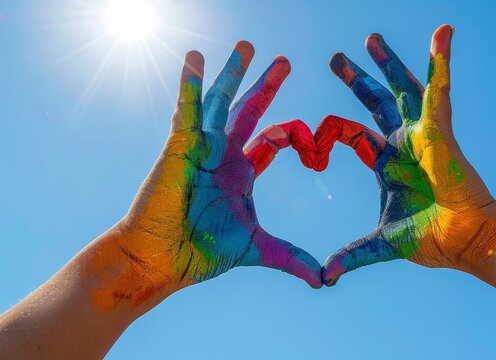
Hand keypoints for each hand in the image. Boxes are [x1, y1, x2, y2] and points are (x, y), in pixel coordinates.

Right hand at [90, 42, 320, 309]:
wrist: (162, 259)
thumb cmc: (200, 250)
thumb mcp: (256, 248)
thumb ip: (291, 257)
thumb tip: (324, 280)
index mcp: (242, 171)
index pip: (273, 138)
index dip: (296, 136)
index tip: (316, 149)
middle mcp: (224, 153)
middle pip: (249, 110)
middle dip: (267, 85)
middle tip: (285, 61)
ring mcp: (202, 147)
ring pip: (220, 101)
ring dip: (232, 72)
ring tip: (246, 45)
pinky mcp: (179, 146)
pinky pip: (187, 110)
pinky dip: (190, 84)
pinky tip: (195, 58)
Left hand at [313, 25, 495, 284]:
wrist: (464, 240)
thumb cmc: (431, 238)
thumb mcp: (382, 243)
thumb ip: (353, 255)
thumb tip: (325, 278)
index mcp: (385, 162)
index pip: (351, 133)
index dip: (329, 133)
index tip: (310, 146)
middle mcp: (402, 143)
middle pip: (375, 101)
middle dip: (355, 79)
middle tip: (336, 58)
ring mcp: (421, 134)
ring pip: (402, 89)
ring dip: (388, 63)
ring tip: (371, 38)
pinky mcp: (441, 132)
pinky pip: (439, 92)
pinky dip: (440, 64)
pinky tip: (442, 34)